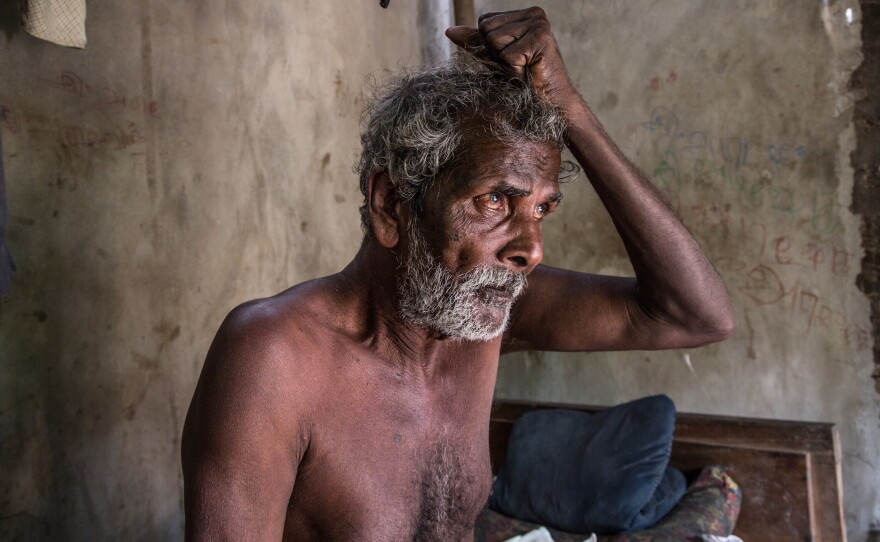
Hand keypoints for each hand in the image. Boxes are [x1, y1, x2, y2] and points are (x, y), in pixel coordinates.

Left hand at [445, 7, 580, 112]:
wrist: (551, 104)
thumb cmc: (525, 82)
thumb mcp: (496, 58)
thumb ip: (476, 42)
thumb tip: (449, 30)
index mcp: (524, 14)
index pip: (484, 22)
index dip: (490, 46)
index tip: (512, 59)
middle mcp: (534, 14)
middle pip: (487, 29)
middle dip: (496, 54)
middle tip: (519, 66)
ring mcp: (539, 25)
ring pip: (495, 41)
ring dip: (505, 63)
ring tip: (524, 69)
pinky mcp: (541, 40)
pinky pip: (507, 55)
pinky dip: (514, 71)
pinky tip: (529, 73)